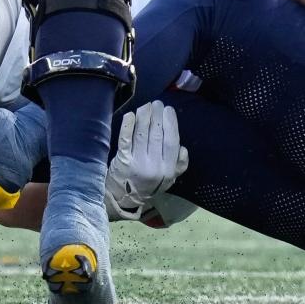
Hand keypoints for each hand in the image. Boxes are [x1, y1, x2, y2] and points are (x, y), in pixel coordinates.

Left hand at [105, 101, 189, 220]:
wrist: (125, 200)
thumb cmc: (149, 185)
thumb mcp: (170, 179)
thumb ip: (179, 164)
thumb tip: (182, 148)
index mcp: (168, 170)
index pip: (171, 142)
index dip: (171, 124)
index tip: (169, 110)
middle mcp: (154, 166)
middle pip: (157, 135)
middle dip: (157, 116)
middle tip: (157, 104)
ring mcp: (137, 163)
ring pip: (141, 135)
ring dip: (144, 117)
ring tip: (146, 106)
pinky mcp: (122, 161)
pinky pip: (125, 140)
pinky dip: (127, 126)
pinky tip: (130, 115)